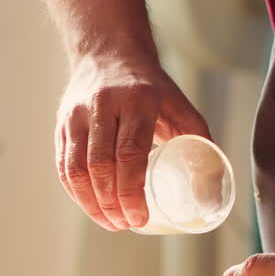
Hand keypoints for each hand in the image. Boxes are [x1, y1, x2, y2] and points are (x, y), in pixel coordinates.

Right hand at [56, 53, 208, 229]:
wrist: (109, 52)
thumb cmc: (148, 86)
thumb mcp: (178, 104)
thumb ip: (197, 137)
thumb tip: (212, 183)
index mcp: (136, 102)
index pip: (129, 152)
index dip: (132, 191)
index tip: (140, 217)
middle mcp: (102, 106)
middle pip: (101, 164)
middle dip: (112, 203)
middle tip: (126, 224)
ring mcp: (77, 115)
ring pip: (77, 168)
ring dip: (91, 203)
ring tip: (110, 222)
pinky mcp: (62, 124)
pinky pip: (63, 165)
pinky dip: (76, 192)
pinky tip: (90, 207)